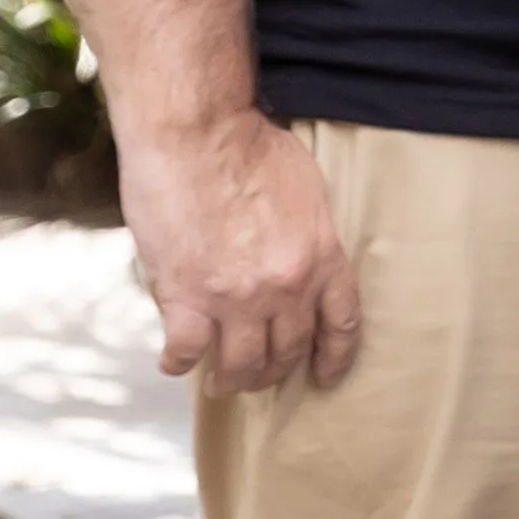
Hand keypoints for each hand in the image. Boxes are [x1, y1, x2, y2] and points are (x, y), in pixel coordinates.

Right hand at [123, 110, 360, 394]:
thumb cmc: (249, 148)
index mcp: (321, 255)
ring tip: (223, 382)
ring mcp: (236, 297)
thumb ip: (308, 234)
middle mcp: (286, 285)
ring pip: (241, 363)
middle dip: (275, 369)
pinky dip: (179, 363)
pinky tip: (175, 363)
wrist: (197, 136)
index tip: (325, 374)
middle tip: (261, 374)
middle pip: (288, 349)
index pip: (342, 321)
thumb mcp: (307, 190)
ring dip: (233, 379)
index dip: (335, 356)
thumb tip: (301, 257)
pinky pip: (186, 351)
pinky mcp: (186, 298)